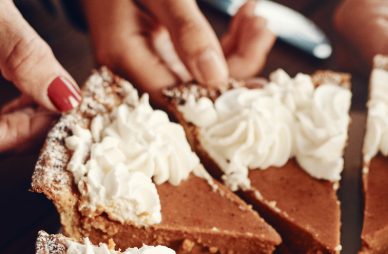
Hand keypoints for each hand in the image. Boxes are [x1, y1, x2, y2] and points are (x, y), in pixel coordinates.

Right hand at [83, 0, 275, 104]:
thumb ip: (185, 30)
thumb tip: (214, 77)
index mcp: (124, 58)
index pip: (179, 99)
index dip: (221, 98)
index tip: (259, 85)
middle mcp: (132, 69)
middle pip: (195, 90)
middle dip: (237, 64)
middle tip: (263, 30)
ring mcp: (146, 62)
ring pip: (201, 75)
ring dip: (236, 49)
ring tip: (257, 19)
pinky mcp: (158, 52)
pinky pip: (196, 60)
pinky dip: (223, 43)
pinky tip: (244, 21)